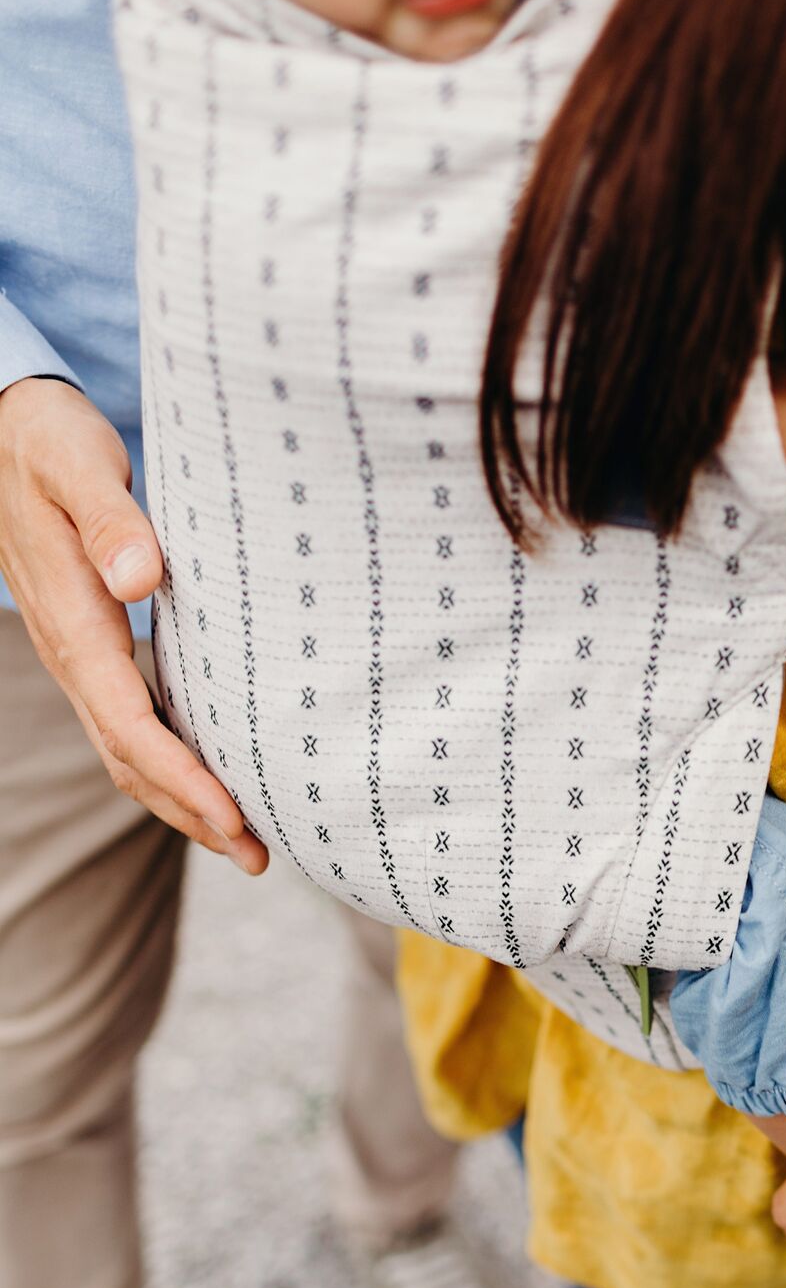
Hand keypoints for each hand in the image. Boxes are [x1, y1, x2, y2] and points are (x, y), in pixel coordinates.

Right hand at [0, 377, 267, 872]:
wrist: (7, 429)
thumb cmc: (49, 441)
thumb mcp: (78, 462)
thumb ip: (110, 517)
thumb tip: (138, 578)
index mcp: (73, 622)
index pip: (128, 721)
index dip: (181, 776)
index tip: (232, 815)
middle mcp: (72, 653)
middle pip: (130, 758)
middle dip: (192, 814)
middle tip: (259, 858)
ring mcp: (81, 657)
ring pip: (128, 752)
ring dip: (183, 803)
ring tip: (246, 843)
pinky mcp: (96, 649)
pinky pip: (131, 724)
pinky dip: (173, 766)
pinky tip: (215, 779)